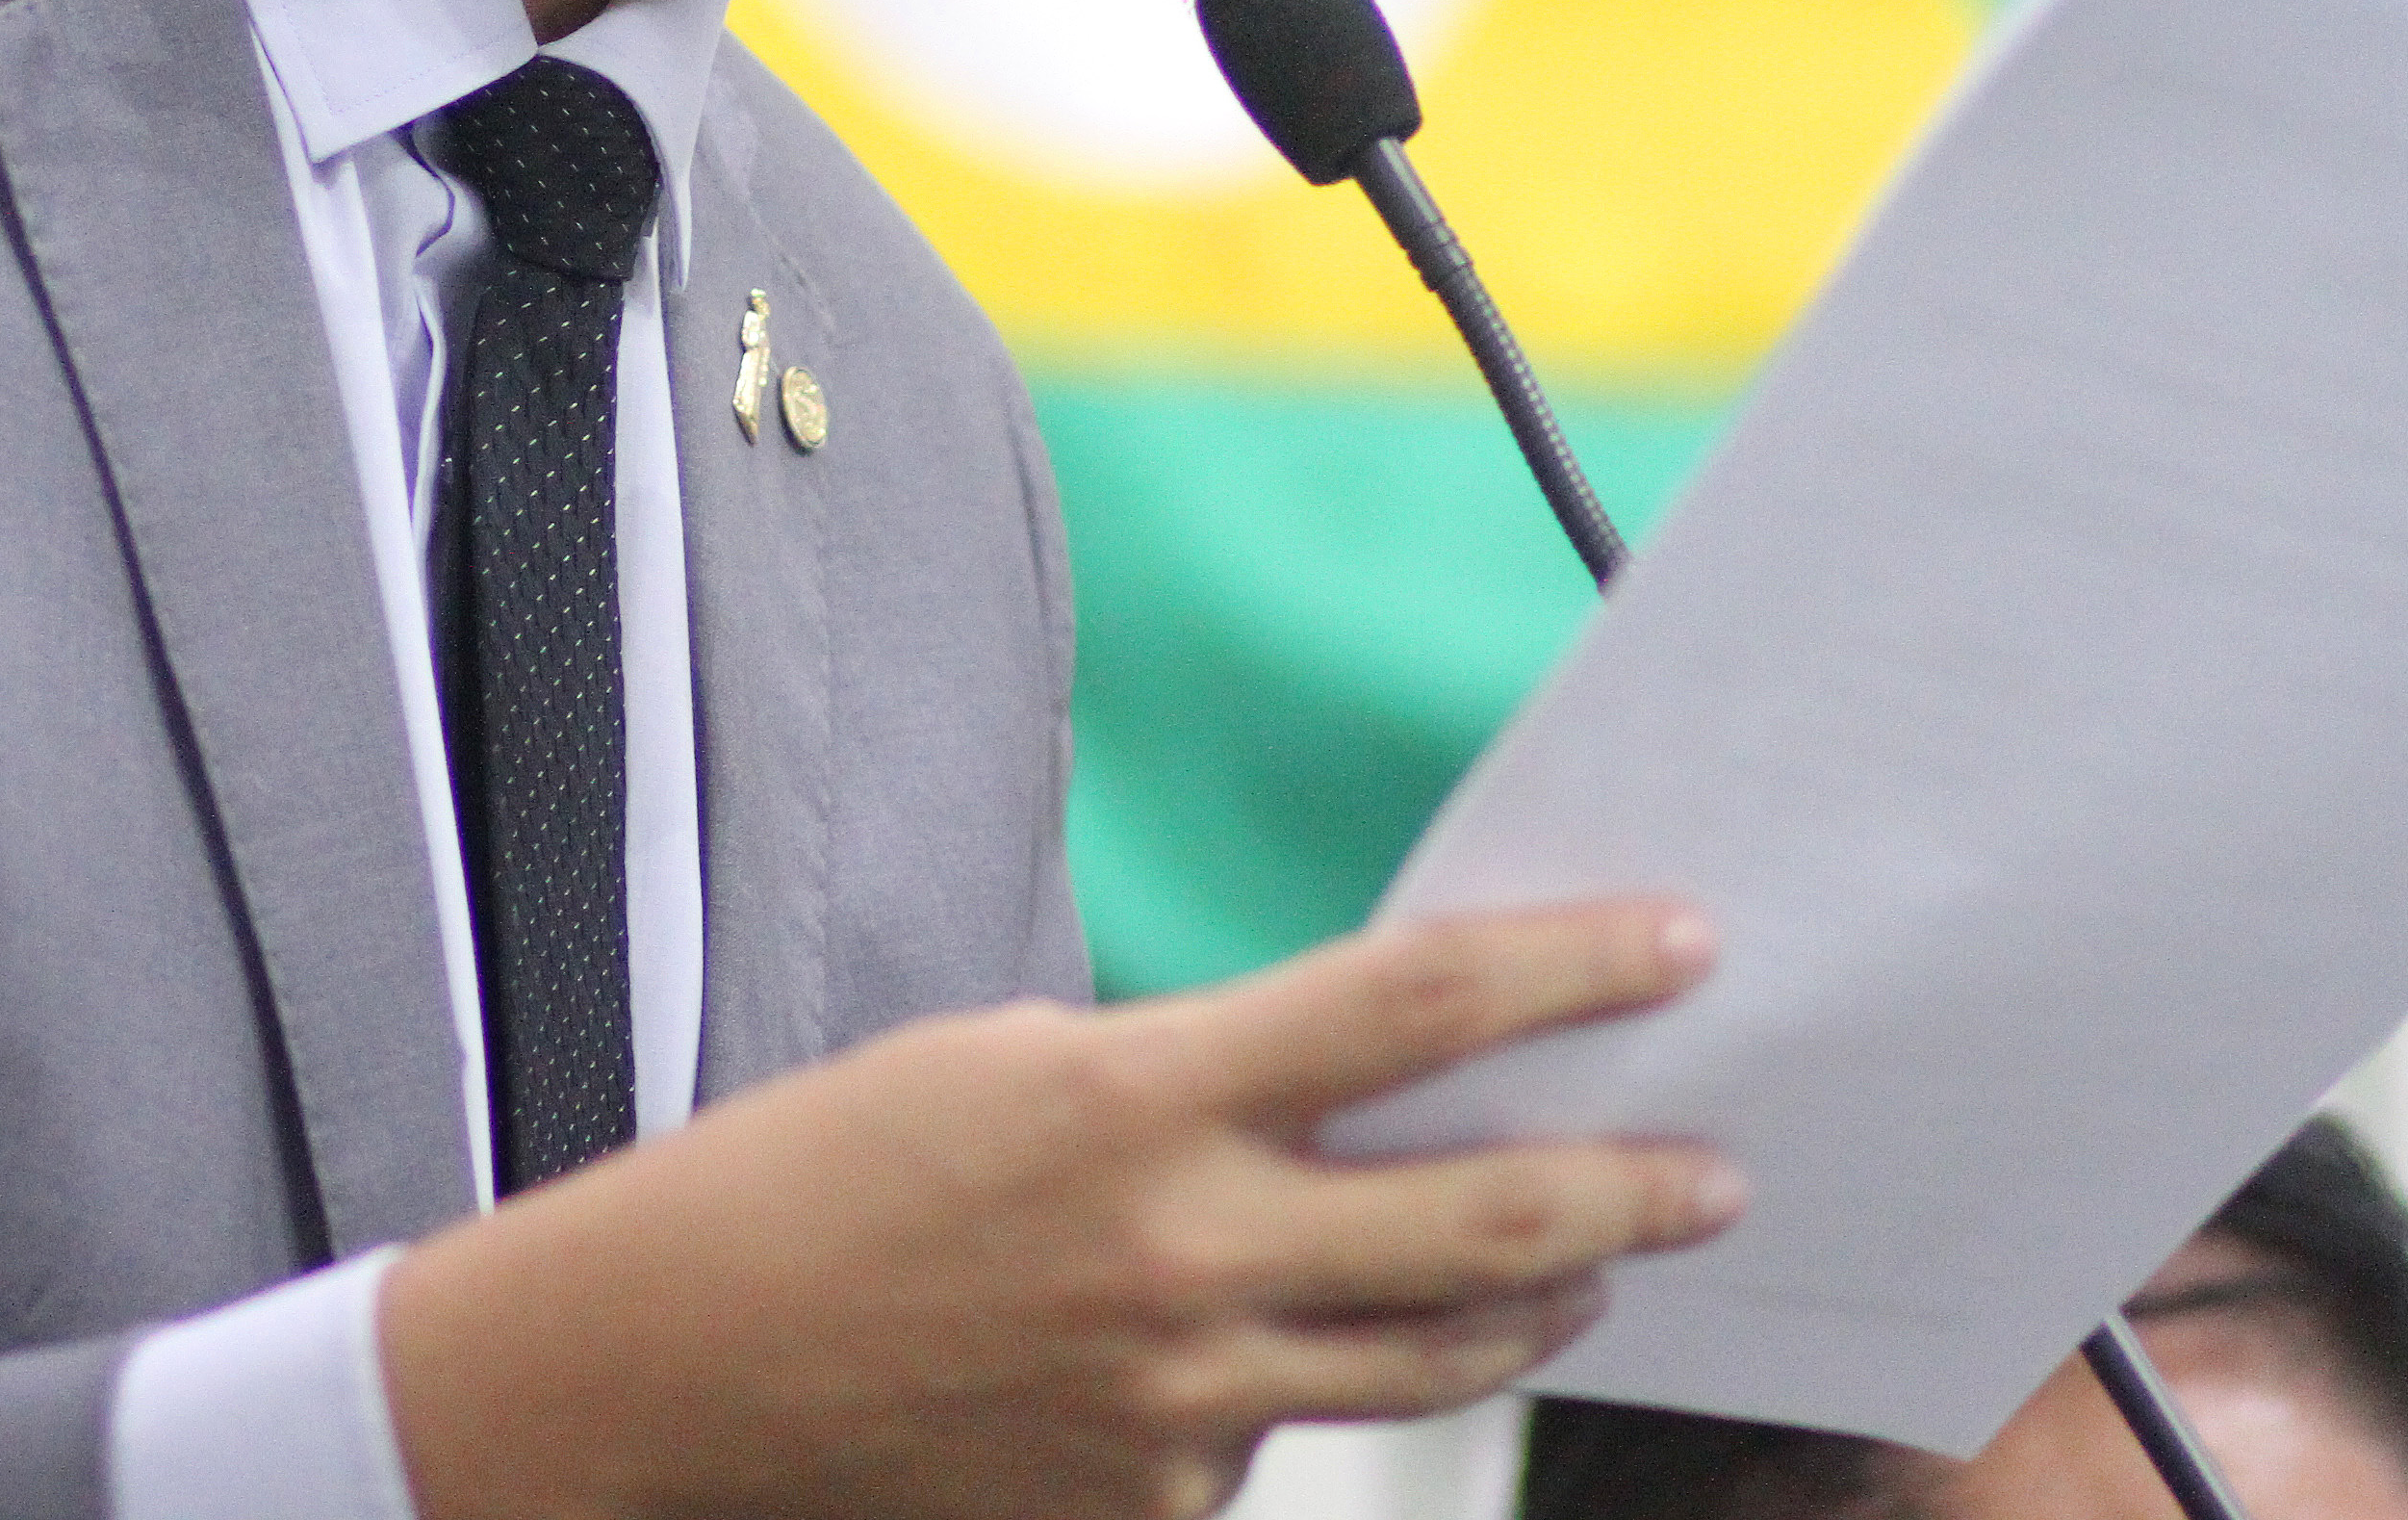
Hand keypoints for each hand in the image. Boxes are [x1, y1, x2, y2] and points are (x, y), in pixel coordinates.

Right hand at [376, 897, 1739, 1519]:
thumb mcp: (1026, 1062)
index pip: (1414, 1006)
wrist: (689, 1362)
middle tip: (1717, 1170)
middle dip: (1630, 1190)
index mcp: (1141, 1095)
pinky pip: (1285, 1443)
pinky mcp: (1154, 1508)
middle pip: (1483, 1219)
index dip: (1568, 966)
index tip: (1680, 944)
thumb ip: (1204, 1078)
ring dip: (1538, 1308)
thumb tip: (1373, 1081)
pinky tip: (1288, 1353)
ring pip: (1434, 1362)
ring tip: (1592, 1269)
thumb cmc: (839, 1174)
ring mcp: (1176, 1402)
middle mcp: (1182, 1254)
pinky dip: (1311, 1388)